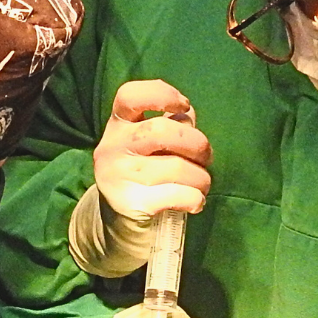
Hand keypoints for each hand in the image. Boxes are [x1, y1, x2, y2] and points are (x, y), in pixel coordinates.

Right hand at [70, 80, 212, 277]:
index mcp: (118, 124)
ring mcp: (117, 175)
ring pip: (176, 167)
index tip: (183, 106)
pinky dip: (196, 198)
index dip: (161, 94)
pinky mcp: (130, 203)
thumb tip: (189, 115)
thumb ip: (171, 125)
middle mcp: (111, 146)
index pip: (130, 96)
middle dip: (196, 144)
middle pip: (161, 131)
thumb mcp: (151, 145)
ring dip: (201, 178)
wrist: (121, 223)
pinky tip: (195, 202)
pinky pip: (178, 194)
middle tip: (206, 157)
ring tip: (202, 184)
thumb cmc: (147, 174)